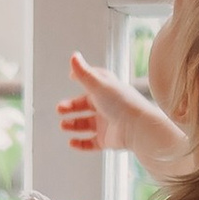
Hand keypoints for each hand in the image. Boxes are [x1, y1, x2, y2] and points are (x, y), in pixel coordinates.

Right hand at [57, 52, 186, 167]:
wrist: (138, 127)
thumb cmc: (121, 102)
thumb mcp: (98, 85)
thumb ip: (84, 72)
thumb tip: (74, 56)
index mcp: (106, 90)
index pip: (93, 82)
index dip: (82, 78)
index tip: (70, 76)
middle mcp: (107, 106)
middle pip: (85, 105)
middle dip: (71, 107)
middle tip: (60, 109)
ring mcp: (107, 123)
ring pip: (85, 124)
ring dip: (73, 125)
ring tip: (63, 125)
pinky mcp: (107, 139)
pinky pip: (91, 143)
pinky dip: (81, 144)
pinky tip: (71, 142)